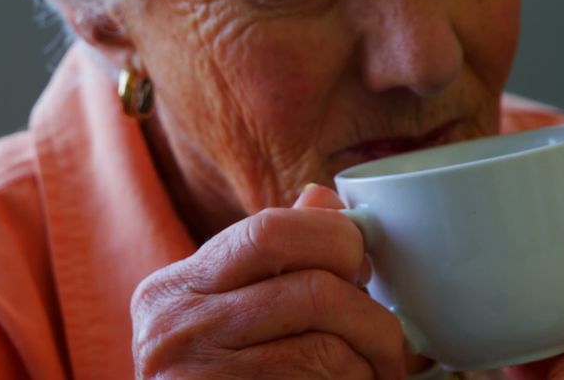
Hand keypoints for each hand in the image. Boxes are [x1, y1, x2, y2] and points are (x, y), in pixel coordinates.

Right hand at [130, 184, 405, 377]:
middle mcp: (175, 332)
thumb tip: (328, 200)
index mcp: (174, 288)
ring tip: (368, 375)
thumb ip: (270, 253)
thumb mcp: (219, 306)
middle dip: (372, 317)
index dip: (336, 239)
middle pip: (314, 293)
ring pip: (327, 354)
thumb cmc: (210, 373)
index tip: (362, 264)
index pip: (269, 231)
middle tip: (388, 340)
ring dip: (368, 368)